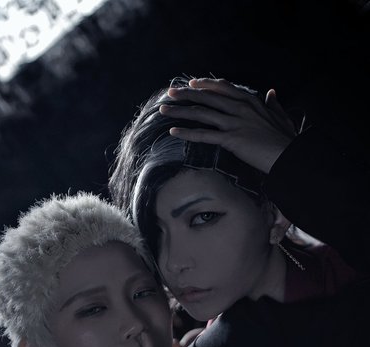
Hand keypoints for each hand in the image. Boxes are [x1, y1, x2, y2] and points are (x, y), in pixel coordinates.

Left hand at [159, 77, 297, 173]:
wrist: (289, 155)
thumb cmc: (286, 139)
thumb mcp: (281, 116)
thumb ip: (274, 104)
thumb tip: (272, 93)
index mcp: (250, 101)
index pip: (223, 87)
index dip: (206, 85)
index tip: (192, 83)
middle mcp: (240, 108)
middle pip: (207, 97)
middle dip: (186, 94)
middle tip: (170, 93)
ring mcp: (234, 123)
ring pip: (201, 113)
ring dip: (180, 111)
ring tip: (163, 110)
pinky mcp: (231, 139)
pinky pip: (204, 135)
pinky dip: (187, 133)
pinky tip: (173, 131)